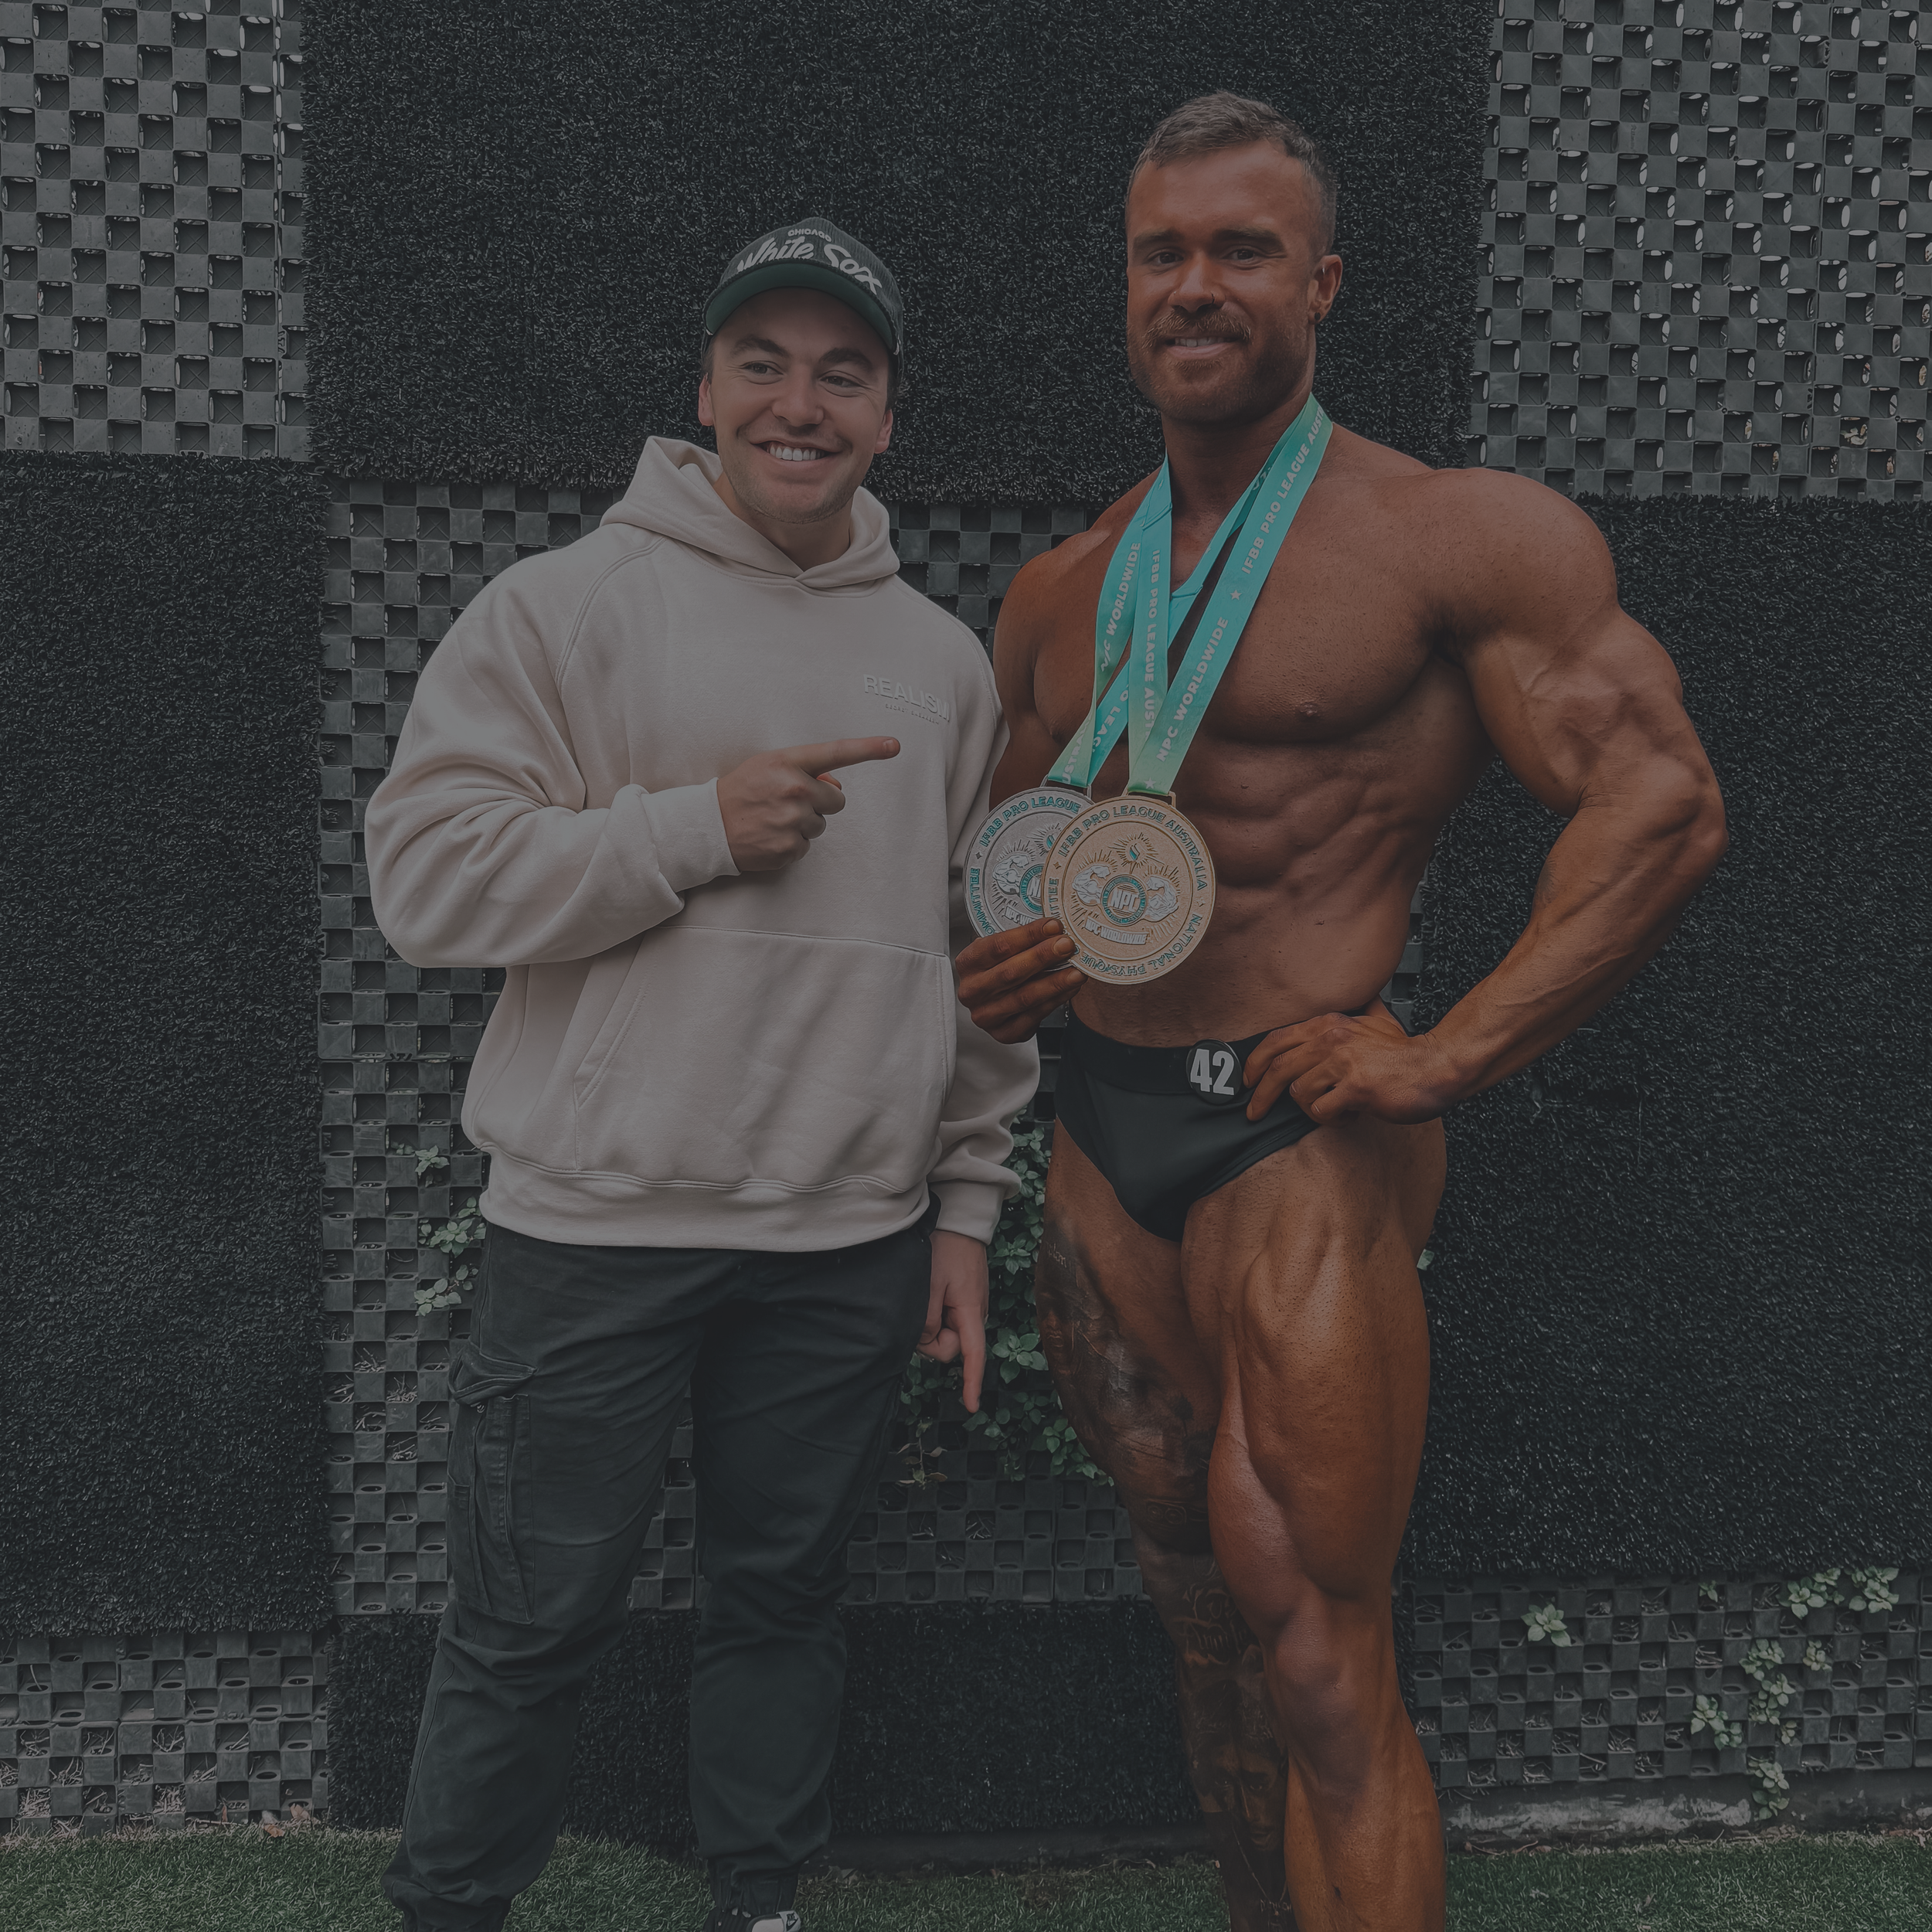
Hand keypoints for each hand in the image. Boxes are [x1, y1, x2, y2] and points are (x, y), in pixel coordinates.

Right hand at [716, 737, 899, 871]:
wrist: (708, 826)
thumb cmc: (741, 792)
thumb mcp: (768, 767)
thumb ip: (804, 771)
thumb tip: (836, 786)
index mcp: (787, 764)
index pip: (836, 753)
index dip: (868, 748)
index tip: (894, 745)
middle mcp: (793, 791)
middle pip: (837, 801)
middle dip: (819, 803)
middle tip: (786, 803)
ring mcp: (792, 821)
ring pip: (821, 825)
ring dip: (803, 824)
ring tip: (773, 820)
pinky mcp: (789, 848)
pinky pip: (807, 846)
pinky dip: (792, 843)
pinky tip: (770, 835)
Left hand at [917, 1230, 988, 1412]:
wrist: (960, 1220)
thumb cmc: (945, 1248)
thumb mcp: (929, 1285)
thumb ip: (926, 1319)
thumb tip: (926, 1340)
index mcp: (972, 1312)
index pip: (974, 1356)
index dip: (972, 1383)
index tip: (971, 1406)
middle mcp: (975, 1313)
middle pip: (952, 1345)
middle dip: (931, 1337)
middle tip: (921, 1306)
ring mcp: (970, 1306)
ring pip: (947, 1331)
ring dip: (931, 1321)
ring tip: (928, 1290)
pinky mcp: (964, 1299)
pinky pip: (947, 1318)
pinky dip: (935, 1312)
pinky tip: (932, 1289)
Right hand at [954, 917, 1085, 1043]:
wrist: (995, 1001)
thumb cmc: (1000, 969)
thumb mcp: (1002, 951)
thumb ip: (1024, 942)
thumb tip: (1056, 931)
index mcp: (968, 963)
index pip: (998, 946)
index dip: (1028, 935)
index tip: (1053, 926)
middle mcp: (972, 991)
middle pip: (1011, 972)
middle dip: (1043, 957)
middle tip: (1066, 946)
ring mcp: (986, 1015)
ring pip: (1025, 997)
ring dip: (1054, 982)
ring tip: (1076, 970)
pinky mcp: (1004, 1032)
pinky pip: (1034, 1015)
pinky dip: (1056, 1000)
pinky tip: (1070, 988)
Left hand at [1241, 1004, 1459, 1125]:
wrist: (1437, 1068)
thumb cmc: (1407, 1053)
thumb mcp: (1380, 1021)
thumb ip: (1362, 1009)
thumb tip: (1363, 994)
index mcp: (1330, 1024)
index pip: (1276, 1040)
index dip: (1255, 1063)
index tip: (1248, 1081)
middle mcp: (1332, 1038)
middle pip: (1279, 1069)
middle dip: (1261, 1095)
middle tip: (1255, 1113)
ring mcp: (1343, 1062)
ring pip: (1300, 1094)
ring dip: (1312, 1109)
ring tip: (1335, 1109)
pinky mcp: (1355, 1087)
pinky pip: (1322, 1111)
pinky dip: (1332, 1119)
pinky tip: (1350, 1115)